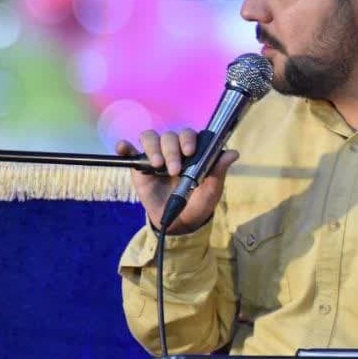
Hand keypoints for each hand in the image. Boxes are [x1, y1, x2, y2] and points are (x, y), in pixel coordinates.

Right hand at [116, 128, 238, 234]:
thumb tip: (233, 153)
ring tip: (157, 165)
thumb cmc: (198, 203)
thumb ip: (218, 171)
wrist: (179, 223)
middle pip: (169, 136)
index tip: (189, 152)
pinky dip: (125, 147)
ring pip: (151, 138)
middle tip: (173, 170)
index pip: (189, 135)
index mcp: (192, 152)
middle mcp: (174, 150)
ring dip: (153, 148)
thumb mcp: (211, 190)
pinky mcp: (140, 167)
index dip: (188, 139)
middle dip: (171, 150)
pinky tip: (124, 148)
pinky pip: (130, 152)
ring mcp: (156, 156)